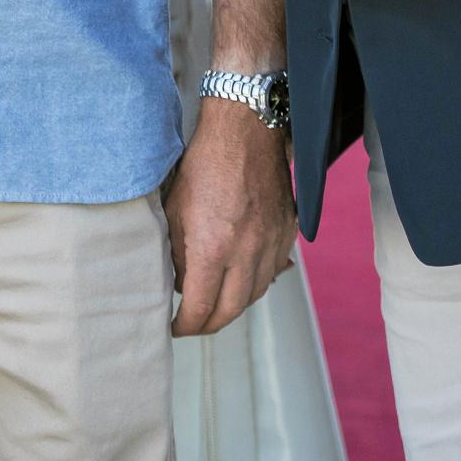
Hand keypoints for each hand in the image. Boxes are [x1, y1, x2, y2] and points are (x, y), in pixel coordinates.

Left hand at [164, 100, 294, 337]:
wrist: (245, 132)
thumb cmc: (202, 164)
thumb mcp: (174, 209)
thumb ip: (176, 252)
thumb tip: (179, 282)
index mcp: (212, 248)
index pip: (200, 307)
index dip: (185, 325)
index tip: (174, 327)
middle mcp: (246, 253)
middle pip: (231, 311)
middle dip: (209, 324)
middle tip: (193, 324)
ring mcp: (271, 244)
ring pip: (255, 295)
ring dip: (234, 306)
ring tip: (214, 304)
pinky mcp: (287, 233)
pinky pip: (273, 271)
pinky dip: (255, 283)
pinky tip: (240, 278)